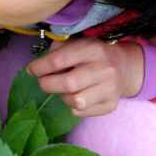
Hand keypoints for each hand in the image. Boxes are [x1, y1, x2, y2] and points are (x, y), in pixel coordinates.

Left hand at [25, 37, 144, 116]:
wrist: (125, 67)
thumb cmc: (92, 54)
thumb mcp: (77, 43)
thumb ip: (57, 51)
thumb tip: (38, 66)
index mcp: (92, 50)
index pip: (60, 60)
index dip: (40, 67)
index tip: (31, 70)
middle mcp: (104, 69)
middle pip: (68, 84)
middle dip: (47, 84)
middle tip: (42, 82)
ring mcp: (110, 89)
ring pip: (75, 101)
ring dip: (61, 96)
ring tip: (61, 89)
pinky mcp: (110, 105)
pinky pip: (82, 112)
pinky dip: (72, 106)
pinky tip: (74, 96)